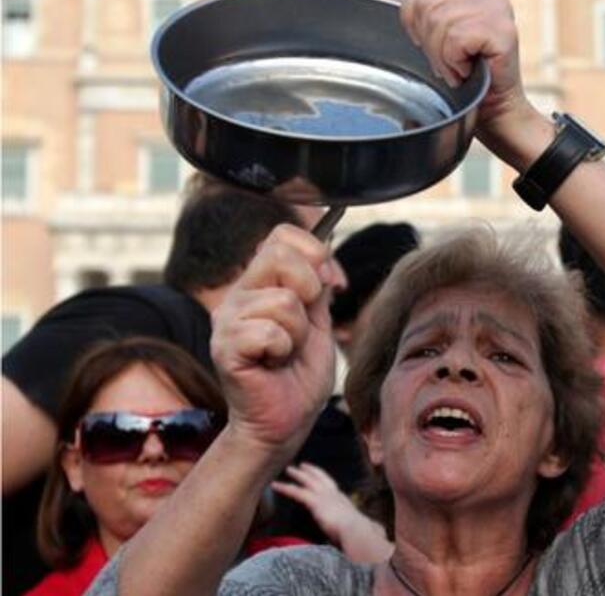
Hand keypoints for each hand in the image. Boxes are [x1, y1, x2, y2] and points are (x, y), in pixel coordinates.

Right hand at [211, 224, 338, 456]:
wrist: (285, 422)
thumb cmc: (300, 376)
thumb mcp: (319, 322)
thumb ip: (318, 286)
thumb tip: (324, 250)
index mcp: (260, 284)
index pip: (281, 236)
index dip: (313, 253)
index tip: (326, 285)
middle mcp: (238, 295)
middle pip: (280, 256)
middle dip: (309, 291)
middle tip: (303, 327)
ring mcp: (227, 320)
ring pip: (283, 301)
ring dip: (299, 333)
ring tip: (286, 353)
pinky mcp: (225, 347)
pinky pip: (269, 332)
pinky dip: (283, 351)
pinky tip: (272, 365)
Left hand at [271, 462, 388, 558]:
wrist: (356, 531)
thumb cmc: (356, 533)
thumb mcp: (352, 527)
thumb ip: (348, 526)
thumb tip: (357, 534)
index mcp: (342, 500)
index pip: (331, 486)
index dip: (323, 479)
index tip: (317, 475)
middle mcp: (334, 494)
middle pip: (321, 477)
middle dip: (311, 471)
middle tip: (301, 465)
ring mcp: (325, 496)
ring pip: (308, 481)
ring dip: (297, 475)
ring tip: (287, 470)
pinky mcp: (315, 502)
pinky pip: (297, 492)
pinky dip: (285, 487)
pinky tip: (275, 485)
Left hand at [388, 0, 552, 169]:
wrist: (494, 115)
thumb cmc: (465, 84)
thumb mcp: (432, 44)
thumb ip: (413, 16)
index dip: (411, 18)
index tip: (427, 47)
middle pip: (427, 2)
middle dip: (428, 42)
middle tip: (446, 64)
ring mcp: (499, 10)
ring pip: (440, 20)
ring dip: (441, 56)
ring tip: (457, 71)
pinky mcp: (503, 30)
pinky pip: (456, 37)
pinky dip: (454, 61)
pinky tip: (466, 72)